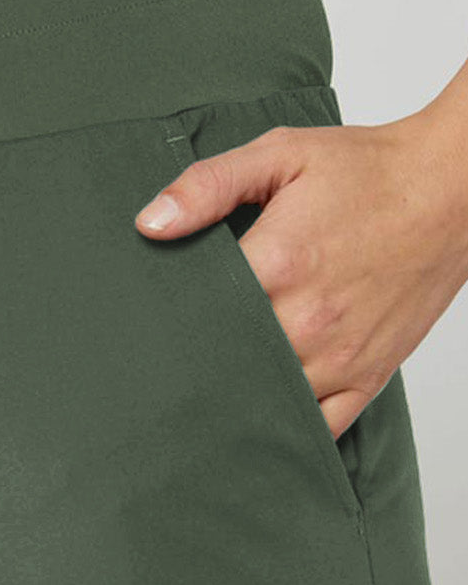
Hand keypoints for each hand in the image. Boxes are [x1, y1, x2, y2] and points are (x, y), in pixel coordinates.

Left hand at [135, 107, 467, 436]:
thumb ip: (209, 186)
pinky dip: (287, 429)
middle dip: (193, 368)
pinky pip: (318, 429)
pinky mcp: (367, 378)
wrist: (452, 190)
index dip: (167, 322)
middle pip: (223, 366)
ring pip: (265, 403)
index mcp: (278, 265)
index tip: (147, 327)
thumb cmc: (367, 172)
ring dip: (234, 400)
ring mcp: (339, 358)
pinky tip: (259, 420)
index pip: (196, 315)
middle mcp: (306, 321)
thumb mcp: (281, 155)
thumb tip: (150, 224)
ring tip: (202, 395)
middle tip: (164, 368)